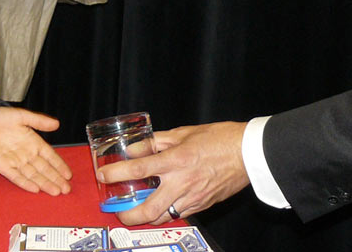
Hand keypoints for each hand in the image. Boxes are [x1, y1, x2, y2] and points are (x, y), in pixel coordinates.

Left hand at [0, 107, 71, 195]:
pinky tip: (35, 189)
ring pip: (33, 175)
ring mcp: (15, 162)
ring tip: (56, 192)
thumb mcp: (20, 116)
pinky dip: (25, 183)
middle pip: (43, 169)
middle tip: (67, 189)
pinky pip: (16, 176)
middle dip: (55, 179)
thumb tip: (57, 124)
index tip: (68, 174)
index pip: (49, 156)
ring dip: (44, 183)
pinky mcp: (2, 167)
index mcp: (32, 142)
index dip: (59, 165)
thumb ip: (38, 120)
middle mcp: (26, 154)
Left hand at [97, 122, 248, 225]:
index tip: (104, 175)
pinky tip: (161, 205)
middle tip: (119, 212)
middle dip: (129, 215)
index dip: (117, 173)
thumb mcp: (183, 133)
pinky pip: (179, 214)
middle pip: (149, 209)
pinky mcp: (202, 205)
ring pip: (163, 217)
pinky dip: (166, 213)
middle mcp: (182, 182)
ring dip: (147, 217)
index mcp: (176, 160)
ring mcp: (193, 197)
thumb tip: (135, 148)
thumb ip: (156, 142)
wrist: (248, 153)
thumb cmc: (218, 139)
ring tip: (137, 211)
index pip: (139, 169)